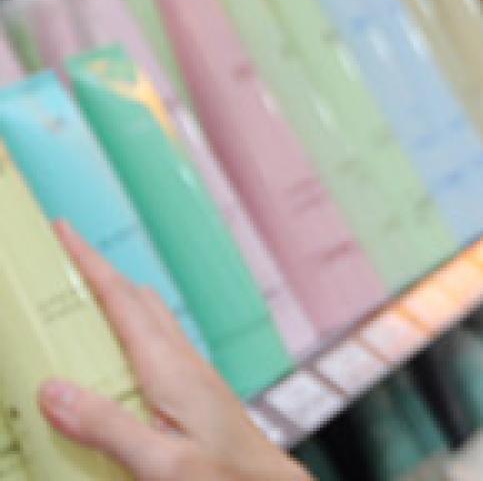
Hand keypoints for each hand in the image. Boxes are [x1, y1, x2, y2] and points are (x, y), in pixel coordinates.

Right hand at [38, 222, 310, 480]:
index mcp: (172, 372)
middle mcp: (186, 367)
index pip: (123, 303)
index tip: (64, 231)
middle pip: (139, 304)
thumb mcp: (160, 462)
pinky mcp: (199, 400)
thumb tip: (53, 390)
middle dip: (100, 276)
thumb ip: (107, 426)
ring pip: (151, 326)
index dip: (90, 265)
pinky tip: (117, 360)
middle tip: (64, 259)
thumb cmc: (226, 479)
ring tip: (81, 302)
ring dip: (116, 306)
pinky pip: (157, 353)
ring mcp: (196, 381)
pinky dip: (129, 339)